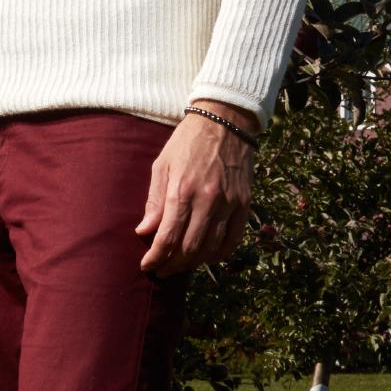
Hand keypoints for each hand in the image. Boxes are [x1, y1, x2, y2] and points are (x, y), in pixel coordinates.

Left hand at [135, 110, 255, 277]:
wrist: (225, 121)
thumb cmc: (187, 142)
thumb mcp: (163, 165)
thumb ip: (155, 201)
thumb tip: (145, 232)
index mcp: (182, 190)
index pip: (168, 237)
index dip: (155, 257)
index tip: (147, 265)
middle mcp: (208, 200)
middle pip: (189, 249)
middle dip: (172, 265)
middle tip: (161, 270)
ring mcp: (230, 204)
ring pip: (212, 249)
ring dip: (194, 263)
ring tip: (181, 265)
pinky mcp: (244, 204)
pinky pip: (233, 240)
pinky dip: (219, 254)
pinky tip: (207, 256)